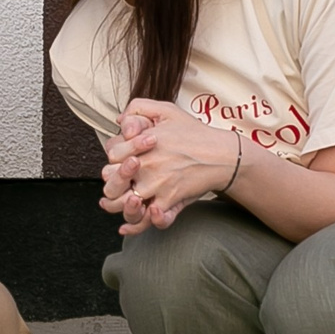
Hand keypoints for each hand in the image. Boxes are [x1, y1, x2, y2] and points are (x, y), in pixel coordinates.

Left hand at [107, 100, 242, 232]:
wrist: (222, 155)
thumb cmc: (194, 132)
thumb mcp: (167, 110)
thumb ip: (139, 108)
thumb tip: (120, 122)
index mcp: (141, 143)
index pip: (112, 155)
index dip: (115, 158)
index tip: (126, 160)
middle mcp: (145, 166)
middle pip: (112, 182)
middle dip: (114, 183)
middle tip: (122, 183)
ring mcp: (157, 185)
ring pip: (126, 205)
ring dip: (123, 206)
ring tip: (128, 202)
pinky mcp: (170, 201)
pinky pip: (150, 220)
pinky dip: (140, 225)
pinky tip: (135, 222)